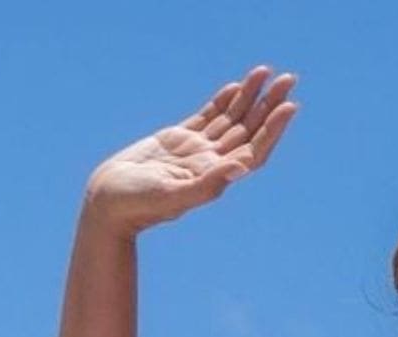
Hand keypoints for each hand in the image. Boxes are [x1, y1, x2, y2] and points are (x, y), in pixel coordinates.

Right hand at [83, 65, 298, 237]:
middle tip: (289, 79)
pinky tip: (236, 88)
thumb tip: (241, 168)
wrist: (108, 201)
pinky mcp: (178, 140)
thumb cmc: (139, 204)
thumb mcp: (174, 195)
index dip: (274, 128)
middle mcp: (211, 163)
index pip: (254, 149)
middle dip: (269, 105)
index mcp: (216, 177)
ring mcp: (196, 151)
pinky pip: (207, 117)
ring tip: (266, 72)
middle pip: (249, 130)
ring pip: (230, 120)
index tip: (289, 105)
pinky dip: (222, 102)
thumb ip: (208, 183)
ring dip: (250, 97)